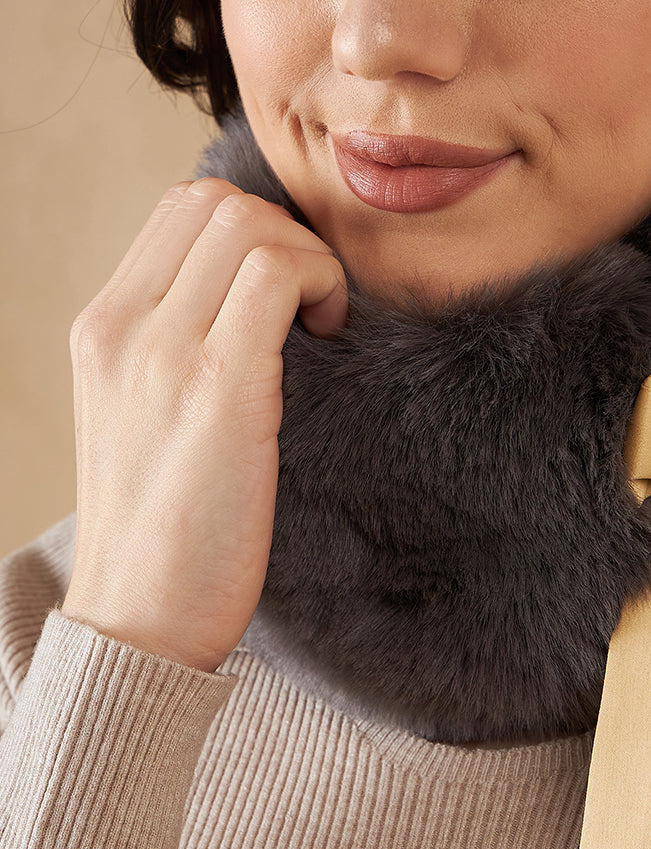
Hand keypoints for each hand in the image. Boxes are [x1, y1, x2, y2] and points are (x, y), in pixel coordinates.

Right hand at [61, 178, 347, 672]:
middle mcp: (121, 328)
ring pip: (247, 224)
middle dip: (286, 237)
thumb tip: (245, 316)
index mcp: (100, 330)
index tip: (287, 295)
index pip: (178, 211)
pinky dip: (321, 286)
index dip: (253, 231)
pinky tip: (328, 338)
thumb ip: (173, 357)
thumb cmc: (160, 542)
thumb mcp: (142, 425)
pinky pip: (277, 276)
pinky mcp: (218, 388)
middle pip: (215, 202)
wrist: (138, 621)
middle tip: (313, 308)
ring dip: (307, 259)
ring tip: (321, 325)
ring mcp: (163, 352)